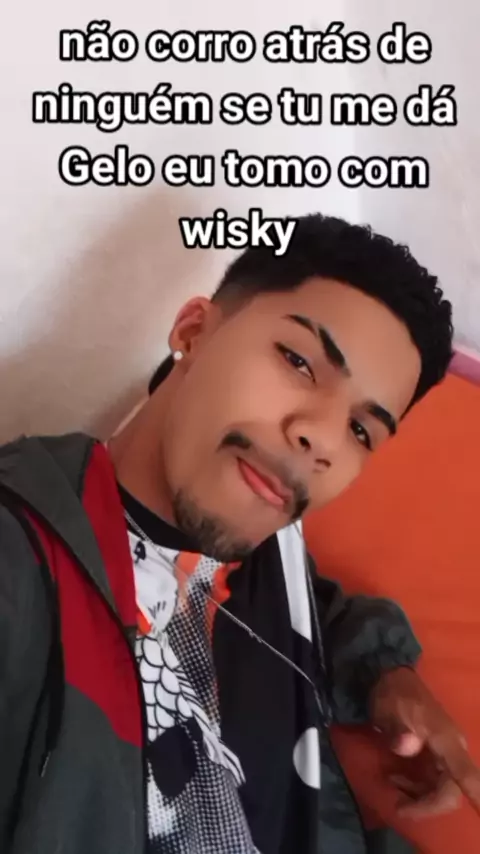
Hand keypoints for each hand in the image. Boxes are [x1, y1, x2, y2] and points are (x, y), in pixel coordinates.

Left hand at [370, 667, 479, 818]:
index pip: (467, 775)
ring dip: (421, 797)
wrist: (391, 677)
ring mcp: (446, 753)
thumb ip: (398, 730)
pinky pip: (434, 781)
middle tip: (399, 808)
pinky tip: (398, 781)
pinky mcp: (437, 754)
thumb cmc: (394, 695)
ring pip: (443, 789)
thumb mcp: (389, 709)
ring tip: (394, 790)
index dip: (478, 797)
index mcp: (446, 741)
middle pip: (451, 792)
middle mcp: (452, 750)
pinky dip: (417, 787)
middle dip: (428, 806)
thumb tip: (407, 746)